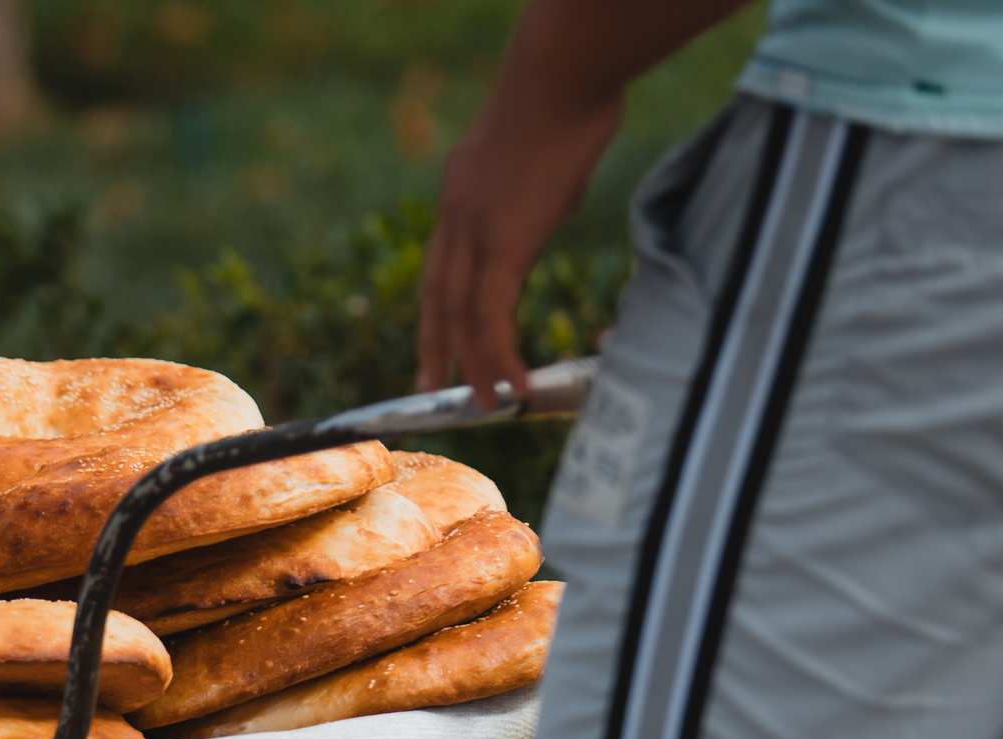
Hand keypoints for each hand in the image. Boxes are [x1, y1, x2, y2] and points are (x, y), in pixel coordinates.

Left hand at [415, 95, 621, 397]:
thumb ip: (541, 191)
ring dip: (471, 363)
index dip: (437, 304)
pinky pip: (490, 314)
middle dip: (435, 345)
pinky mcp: (502, 242)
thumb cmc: (571, 94)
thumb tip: (553, 207)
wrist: (563, 71)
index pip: (441, 262)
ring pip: (460, 315)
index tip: (438, 334)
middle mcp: (455, 213)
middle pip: (436, 295)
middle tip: (431, 386)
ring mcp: (472, 229)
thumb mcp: (547, 154)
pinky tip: (509, 384)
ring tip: (483, 402)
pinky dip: (497, 354)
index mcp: (460, 190)